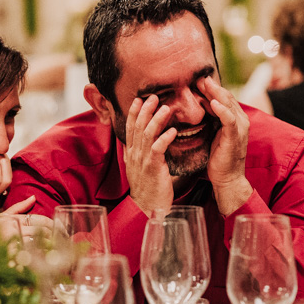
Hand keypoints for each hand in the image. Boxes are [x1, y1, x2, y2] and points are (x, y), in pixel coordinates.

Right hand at [123, 95, 176, 213]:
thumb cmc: (148, 188)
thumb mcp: (138, 168)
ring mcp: (142, 160)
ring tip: (165, 107)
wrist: (147, 207)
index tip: (139, 99)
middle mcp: (135, 154)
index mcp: (132, 153)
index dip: (134, 113)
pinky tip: (172, 130)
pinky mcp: (153, 167)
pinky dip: (165, 138)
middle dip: (145, 110)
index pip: (130, 128)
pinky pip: (158, 149)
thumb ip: (138, 153)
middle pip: (137, 127)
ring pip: (147, 134)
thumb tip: (136, 142)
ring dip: (156, 119)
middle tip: (153, 96)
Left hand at [199, 76, 251, 214]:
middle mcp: (240, 120)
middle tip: (198, 77)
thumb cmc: (218, 158)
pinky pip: (229, 119)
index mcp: (234, 119)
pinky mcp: (235, 136)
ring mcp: (239, 128)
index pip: (224, 97)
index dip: (212, 88)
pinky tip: (213, 103)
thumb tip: (195, 109)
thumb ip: (209, 121)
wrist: (227, 178)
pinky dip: (222, 110)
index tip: (197, 80)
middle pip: (226, 97)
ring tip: (204, 83)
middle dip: (212, 86)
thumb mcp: (212, 134)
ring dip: (216, 93)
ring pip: (228, 104)